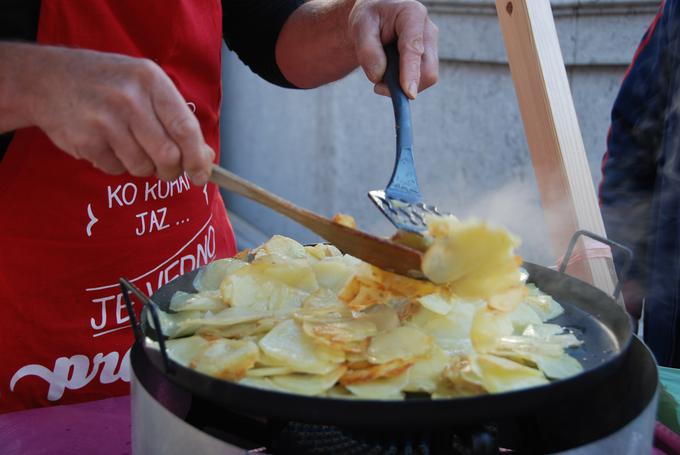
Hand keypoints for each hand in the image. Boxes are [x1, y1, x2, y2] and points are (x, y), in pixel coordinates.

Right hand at [8, 44, 213, 184]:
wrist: (47, 79)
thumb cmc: (107, 84)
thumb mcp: (144, 86)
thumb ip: (176, 118)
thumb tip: (205, 157)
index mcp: (151, 81)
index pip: (185, 128)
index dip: (197, 158)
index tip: (201, 175)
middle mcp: (129, 99)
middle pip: (168, 155)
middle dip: (172, 171)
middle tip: (167, 170)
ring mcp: (105, 120)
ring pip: (142, 167)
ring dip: (142, 167)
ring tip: (129, 146)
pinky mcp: (86, 140)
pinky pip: (115, 169)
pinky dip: (116, 165)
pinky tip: (106, 144)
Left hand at [348, 0, 437, 98]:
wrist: (376, 18)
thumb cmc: (369, 18)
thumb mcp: (360, 27)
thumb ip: (367, 50)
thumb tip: (379, 76)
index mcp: (412, 14)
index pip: (414, 47)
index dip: (411, 72)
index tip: (408, 93)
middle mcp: (428, 30)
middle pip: (427, 70)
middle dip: (404, 85)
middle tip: (377, 86)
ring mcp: (431, 47)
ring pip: (424, 78)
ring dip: (401, 84)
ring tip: (380, 73)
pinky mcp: (427, 60)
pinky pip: (419, 81)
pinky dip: (402, 84)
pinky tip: (389, 74)